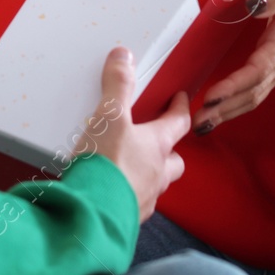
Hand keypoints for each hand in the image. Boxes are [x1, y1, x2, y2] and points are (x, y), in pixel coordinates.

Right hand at [73, 48, 190, 220]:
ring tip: (131, 167)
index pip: (178, 123)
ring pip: (157, 184)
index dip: (180, 108)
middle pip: (175, 160)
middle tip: (157, 140)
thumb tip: (124, 56)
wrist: (92, 213)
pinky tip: (115, 191)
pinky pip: (138, 204)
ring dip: (150, 174)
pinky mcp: (130, 218)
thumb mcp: (109, 116)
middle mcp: (158, 174)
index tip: (182, 98)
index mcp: (157, 146)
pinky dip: (131, 195)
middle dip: (169, 150)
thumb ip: (116, 85)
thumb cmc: (106, 164)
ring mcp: (146, 198)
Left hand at [192, 0, 274, 133]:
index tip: (212, 96)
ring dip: (227, 112)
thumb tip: (253, 4)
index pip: (258, 69)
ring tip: (201, 124)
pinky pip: (254, 92)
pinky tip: (217, 112)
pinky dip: (234, 106)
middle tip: (197, 121)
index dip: (235, 85)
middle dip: (225, 108)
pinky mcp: (274, 69)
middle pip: (253, 91)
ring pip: (253, 96)